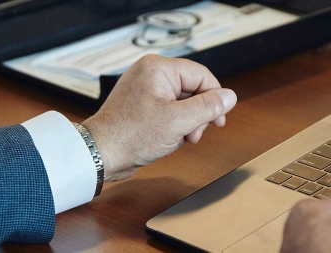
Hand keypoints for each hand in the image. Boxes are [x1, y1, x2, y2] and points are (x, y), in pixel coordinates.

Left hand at [81, 55, 236, 180]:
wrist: (100, 155)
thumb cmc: (131, 136)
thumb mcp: (178, 122)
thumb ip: (208, 107)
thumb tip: (230, 97)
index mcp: (158, 68)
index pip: (201, 76)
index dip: (214, 98)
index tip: (219, 120)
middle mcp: (151, 73)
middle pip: (193, 89)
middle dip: (198, 115)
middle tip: (195, 135)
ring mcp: (146, 89)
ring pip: (183, 103)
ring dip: (188, 124)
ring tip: (182, 139)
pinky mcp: (143, 105)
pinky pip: (170, 111)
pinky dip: (175, 126)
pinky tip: (170, 140)